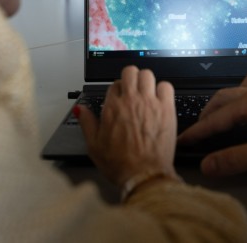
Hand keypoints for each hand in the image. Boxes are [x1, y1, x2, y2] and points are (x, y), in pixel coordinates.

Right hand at [78, 66, 176, 187]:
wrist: (143, 174)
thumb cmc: (120, 163)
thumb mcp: (94, 145)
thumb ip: (86, 122)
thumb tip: (80, 110)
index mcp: (113, 107)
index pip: (114, 84)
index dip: (117, 90)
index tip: (119, 99)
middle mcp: (131, 100)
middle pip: (131, 72)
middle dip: (130, 78)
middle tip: (132, 89)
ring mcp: (150, 103)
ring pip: (148, 75)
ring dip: (146, 81)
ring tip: (146, 92)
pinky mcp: (167, 109)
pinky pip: (166, 86)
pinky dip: (163, 89)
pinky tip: (160, 99)